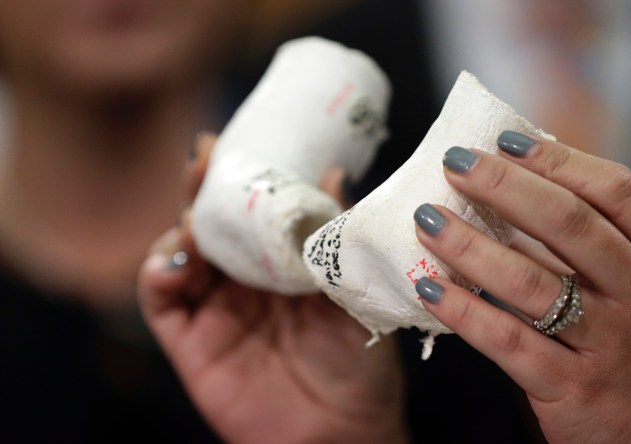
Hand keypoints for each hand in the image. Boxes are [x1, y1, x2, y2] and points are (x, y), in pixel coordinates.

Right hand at [138, 134, 404, 443]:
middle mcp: (245, 283)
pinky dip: (159, 270)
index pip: (253, 215)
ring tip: (197, 207)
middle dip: (204, 187)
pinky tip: (178, 257)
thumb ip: (336, 236)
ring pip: (180, 251)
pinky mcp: (191, 341)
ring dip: (182, 222)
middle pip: (212, 225)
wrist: (345, 433)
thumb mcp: (353, 292)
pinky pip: (159, 299)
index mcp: (282, 268)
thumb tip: (333, 173)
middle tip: (206, 155)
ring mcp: (214, 309)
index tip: (239, 144)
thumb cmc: (358, 367)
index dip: (242, 180)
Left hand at [414, 133, 630, 442]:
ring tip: (428, 220)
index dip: (558, 159)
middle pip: (568, 224)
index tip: (506, 141)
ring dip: (470, 245)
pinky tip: (429, 287)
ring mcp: (609, 343)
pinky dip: (463, 310)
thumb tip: (517, 185)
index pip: (616, 191)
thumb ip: (599, 238)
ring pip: (529, 281)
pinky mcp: (571, 388)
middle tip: (454, 164)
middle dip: (503, 187)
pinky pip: (507, 340)